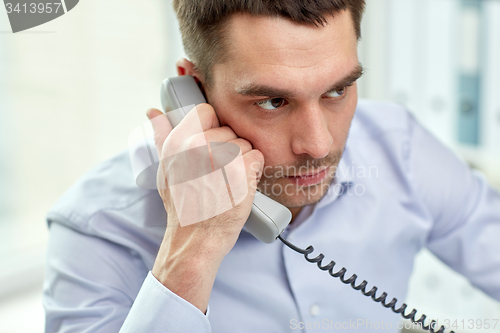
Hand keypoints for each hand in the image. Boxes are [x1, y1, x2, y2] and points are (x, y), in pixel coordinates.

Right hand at [146, 104, 263, 312]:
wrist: (195, 239)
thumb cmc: (181, 206)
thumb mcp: (165, 169)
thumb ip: (162, 137)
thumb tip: (153, 111)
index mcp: (177, 142)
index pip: (206, 111)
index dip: (213, 127)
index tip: (213, 145)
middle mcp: (197, 146)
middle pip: (229, 130)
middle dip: (229, 149)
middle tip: (218, 173)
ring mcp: (220, 158)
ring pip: (245, 143)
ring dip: (243, 161)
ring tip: (228, 181)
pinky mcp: (240, 172)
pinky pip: (257, 157)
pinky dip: (254, 171)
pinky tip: (241, 184)